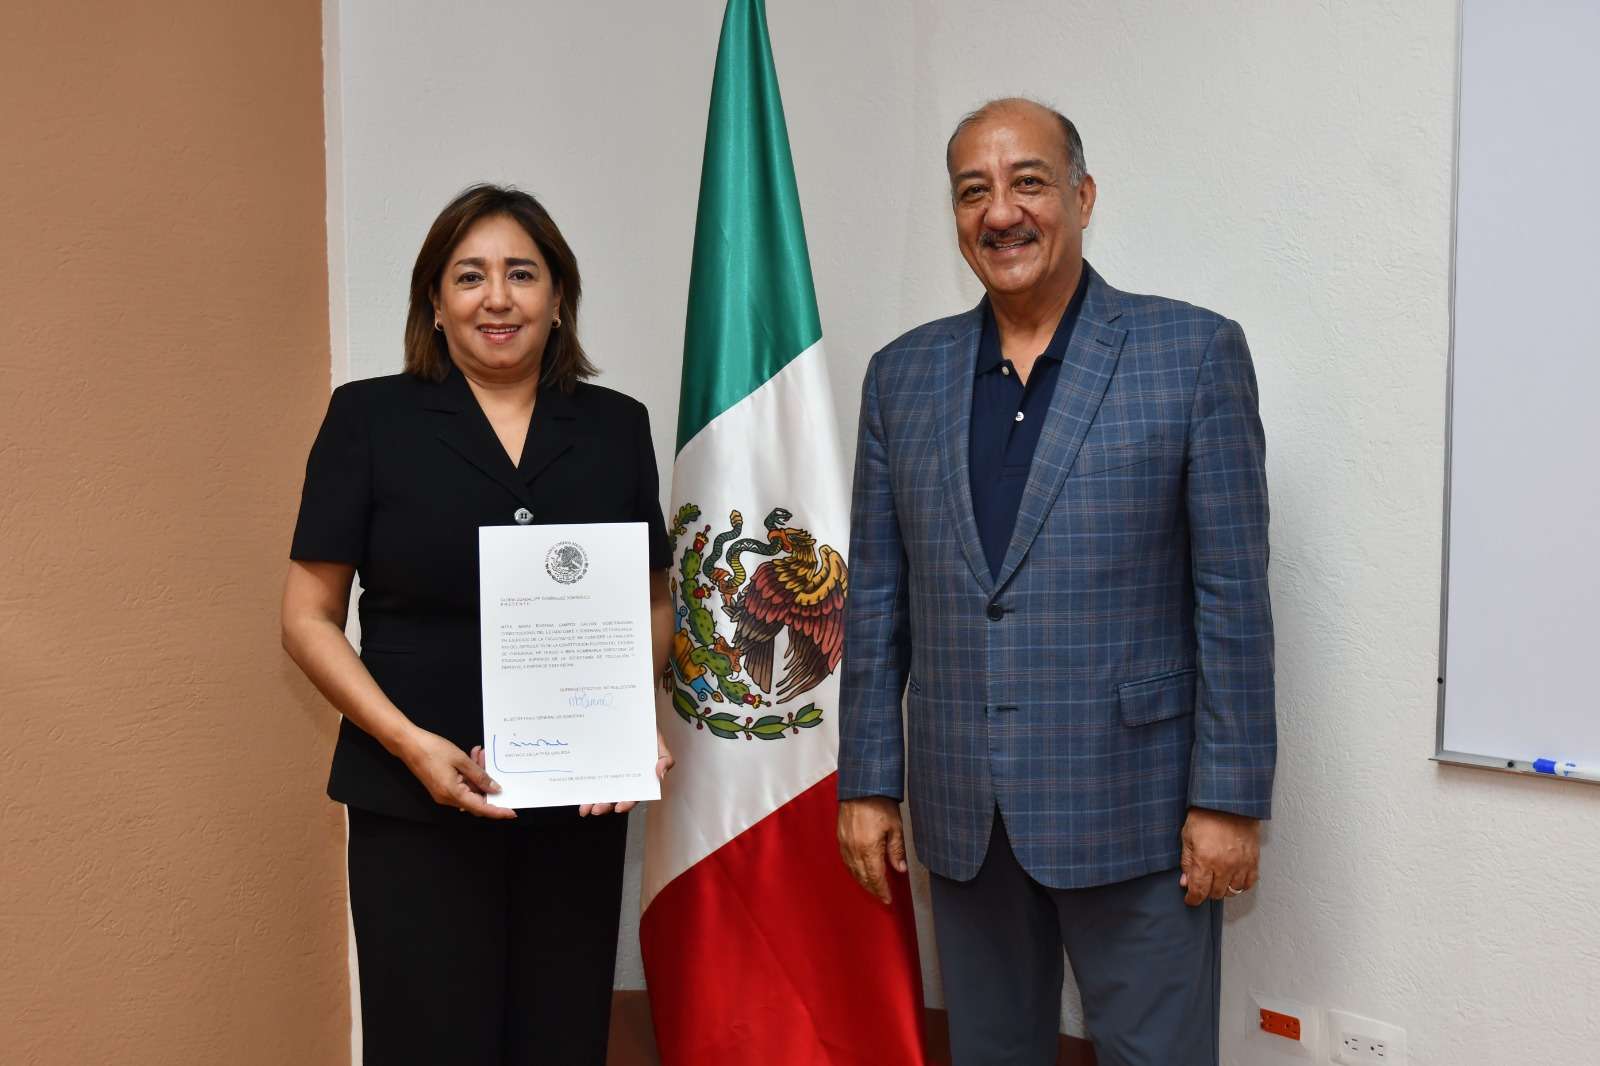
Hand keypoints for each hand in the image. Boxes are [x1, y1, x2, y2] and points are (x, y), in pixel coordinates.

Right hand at [399, 730, 513, 818]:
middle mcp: (447, 799)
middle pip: (476, 798)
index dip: (497, 811)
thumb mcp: (461, 760)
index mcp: (453, 794)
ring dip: (477, 775)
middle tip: (488, 761)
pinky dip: (468, 774)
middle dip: (487, 783)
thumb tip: (495, 789)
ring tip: (478, 754)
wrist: (408, 744)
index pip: (481, 808)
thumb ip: (480, 776)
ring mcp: (443, 794)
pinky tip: (471, 757)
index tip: (512, 813)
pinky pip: (461, 785)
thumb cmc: (432, 750)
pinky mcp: (441, 787)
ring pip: (469, 789)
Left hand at [578, 728, 673, 817]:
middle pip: (613, 796)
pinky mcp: (594, 763)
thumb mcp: (658, 742)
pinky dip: (583, 784)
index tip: (618, 807)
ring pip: (599, 790)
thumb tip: (660, 775)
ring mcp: (606, 770)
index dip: (626, 803)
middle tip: (594, 809)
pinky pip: (588, 775)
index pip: (633, 794)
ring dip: (590, 801)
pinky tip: (577, 788)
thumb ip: (665, 758)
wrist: (628, 712)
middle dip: (604, 805)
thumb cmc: (645, 729)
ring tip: (584, 808)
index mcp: (637, 777)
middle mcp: (621, 777)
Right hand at [837, 796, 907, 904]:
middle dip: (873, 889)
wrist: (862, 786)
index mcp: (868, 848)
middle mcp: (853, 849)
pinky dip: (853, 870)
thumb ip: (896, 850)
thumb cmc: (879, 802)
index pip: (875, 877)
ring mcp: (844, 843)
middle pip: (862, 877)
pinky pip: (846, 860)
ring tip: (872, 887)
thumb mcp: (895, 827)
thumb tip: (900, 869)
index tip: (888, 898)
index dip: (882, 890)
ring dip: (862, 881)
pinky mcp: (840, 837)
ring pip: (852, 871)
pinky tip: (859, 871)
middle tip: (881, 896)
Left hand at [1179, 808, 1260, 904]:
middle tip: (1202, 885)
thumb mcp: (1187, 837)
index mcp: (1205, 860)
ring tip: (1217, 881)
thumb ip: (1186, 862)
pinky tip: (1233, 879)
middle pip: (1216, 893)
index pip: (1199, 891)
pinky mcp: (1253, 860)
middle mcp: (1225, 865)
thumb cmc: (1205, 815)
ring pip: (1233, 891)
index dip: (1193, 899)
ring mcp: (1241, 864)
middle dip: (1206, 892)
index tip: (1190, 899)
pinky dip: (1241, 885)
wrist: (1229, 801)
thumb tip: (1186, 882)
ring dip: (1223, 889)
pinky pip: (1249, 882)